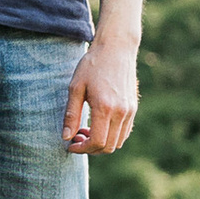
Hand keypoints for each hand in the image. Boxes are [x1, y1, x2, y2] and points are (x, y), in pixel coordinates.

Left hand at [63, 36, 139, 154]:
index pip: (97, 142)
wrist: (116, 49)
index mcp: (105, 108)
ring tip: (85, 130)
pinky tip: (97, 125)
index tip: (70, 144)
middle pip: (109, 146)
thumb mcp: (75, 88)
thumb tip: (66, 137)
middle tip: (75, 137)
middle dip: (90, 148)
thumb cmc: (92, 66)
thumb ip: (71, 114)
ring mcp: (130, 111)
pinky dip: (111, 136)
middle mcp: (121, 112)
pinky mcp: (133, 108)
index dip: (82, 149)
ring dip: (101, 143)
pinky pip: (124, 132)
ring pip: (118, 142)